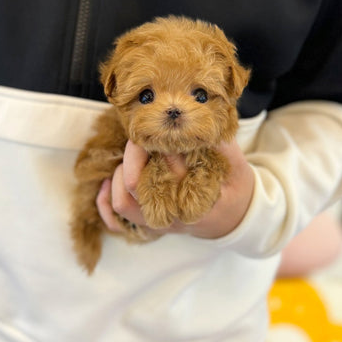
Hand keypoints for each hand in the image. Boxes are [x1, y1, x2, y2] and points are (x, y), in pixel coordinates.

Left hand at [96, 139, 254, 239]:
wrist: (234, 218)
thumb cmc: (234, 186)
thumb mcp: (236, 163)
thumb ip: (220, 142)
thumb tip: (202, 116)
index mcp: (198, 196)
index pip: (169, 167)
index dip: (158, 142)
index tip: (158, 124)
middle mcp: (175, 213)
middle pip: (138, 183)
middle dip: (134, 152)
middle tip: (141, 133)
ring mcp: (160, 222)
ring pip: (124, 201)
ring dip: (119, 173)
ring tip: (132, 155)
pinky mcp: (150, 225)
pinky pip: (118, 220)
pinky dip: (106, 201)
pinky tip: (105, 183)